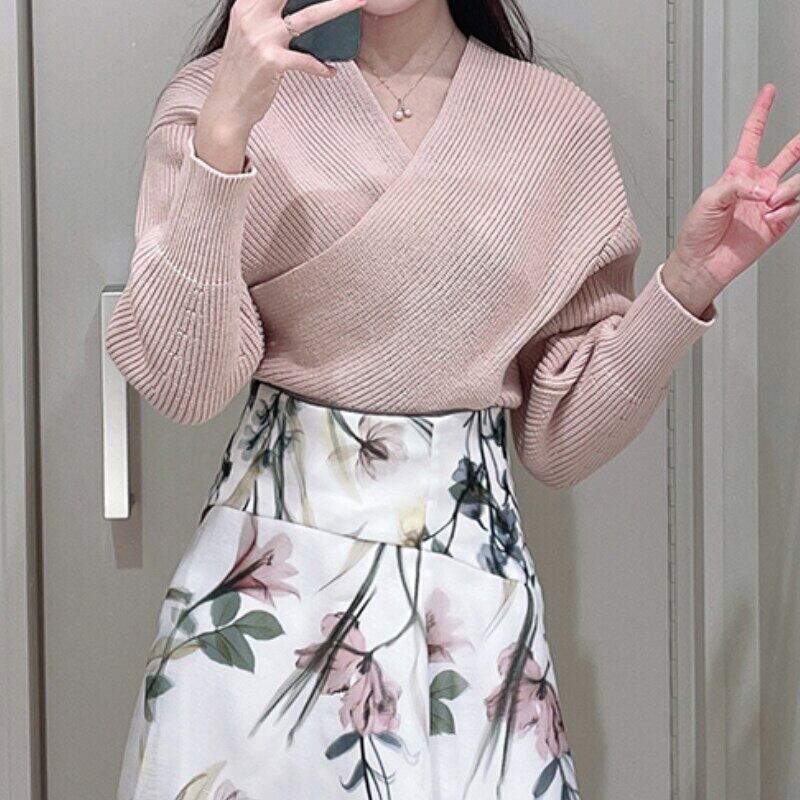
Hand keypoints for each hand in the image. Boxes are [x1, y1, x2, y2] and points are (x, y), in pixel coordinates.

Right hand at [195, 0, 366, 171]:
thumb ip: (265, 16)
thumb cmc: (241, 73)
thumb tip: (295, 9)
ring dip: (337, 7)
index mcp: (245, 5)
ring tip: (357, 2)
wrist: (227, 107)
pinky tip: (330, 71)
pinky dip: (321, 66)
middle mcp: (252, 16)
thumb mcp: (246, 34)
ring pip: (308, 17)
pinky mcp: (271, 61)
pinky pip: (306, 60)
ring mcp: (261, 38)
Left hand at [663, 83, 799, 316]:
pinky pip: (795, 206)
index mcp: (737, 173)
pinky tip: (770, 216)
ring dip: (786, 188)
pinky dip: (784, 209)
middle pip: (788, 155)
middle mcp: (757, 185)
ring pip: (796, 181)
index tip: (769, 92)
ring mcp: (770, 203)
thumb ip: (737, 185)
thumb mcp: (709, 199)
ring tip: (769, 201)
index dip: (761, 112)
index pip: (752, 136)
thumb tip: (764, 187)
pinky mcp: (778, 223)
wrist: (701, 263)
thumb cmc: (697, 232)